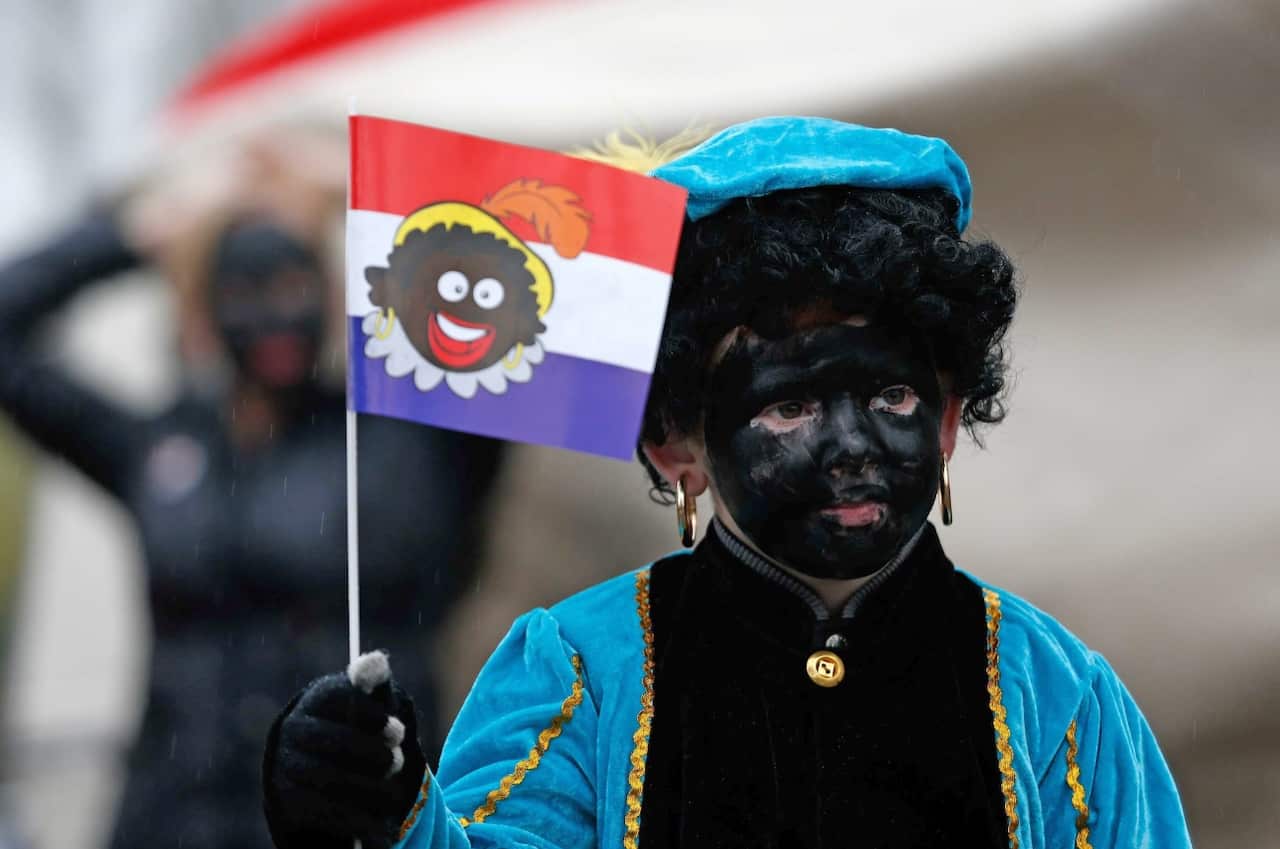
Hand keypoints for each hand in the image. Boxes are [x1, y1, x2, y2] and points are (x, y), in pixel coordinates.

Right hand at [263, 652, 426, 848]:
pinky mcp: (287, 802)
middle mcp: (294, 730)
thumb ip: (374, 685)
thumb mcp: (368, 709)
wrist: (319, 775)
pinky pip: (322, 811)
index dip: (369, 715)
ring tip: (393, 797)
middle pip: (333, 741)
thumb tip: (377, 661)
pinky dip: (354, 820)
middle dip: (371, 755)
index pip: (339, 697)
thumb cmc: (356, 731)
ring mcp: (287, 766)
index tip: (398, 731)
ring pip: (329, 778)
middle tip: (397, 763)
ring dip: (367, 790)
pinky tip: (378, 827)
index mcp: (317, 699)